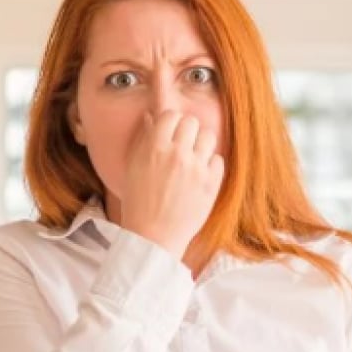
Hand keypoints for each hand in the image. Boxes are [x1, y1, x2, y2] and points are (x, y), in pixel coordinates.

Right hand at [119, 111, 225, 256]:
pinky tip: (201, 174)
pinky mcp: (211, 184)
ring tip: (194, 157)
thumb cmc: (139, 202)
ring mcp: (196, 168)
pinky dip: (211, 164)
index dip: (171, 122)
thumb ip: (143, 139)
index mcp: (154, 148)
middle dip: (187, 131)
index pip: (171, 115)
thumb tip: (151, 116)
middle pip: (191, 122)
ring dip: (201, 144)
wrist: (153, 236)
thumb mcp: (133, 167)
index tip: (170, 132)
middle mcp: (177, 154)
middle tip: (183, 145)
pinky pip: (219, 159)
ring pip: (208, 136)